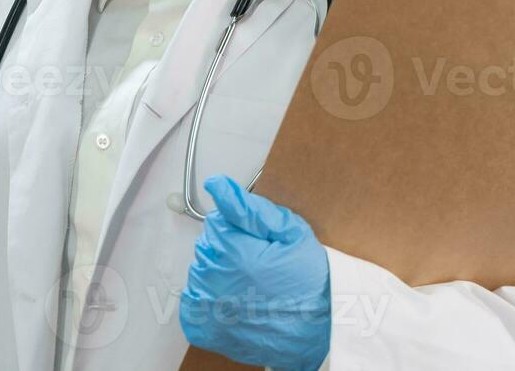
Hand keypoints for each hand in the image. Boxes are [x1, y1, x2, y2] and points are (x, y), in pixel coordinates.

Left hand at [180, 175, 330, 370]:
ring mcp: (206, 306)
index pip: (217, 221)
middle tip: (260, 266)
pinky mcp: (203, 327)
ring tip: (252, 286)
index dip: (241, 230)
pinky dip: (208, 299)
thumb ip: (249, 208)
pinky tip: (235, 301)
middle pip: (208, 245)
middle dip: (229, 249)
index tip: (260, 245)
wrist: (322, 330)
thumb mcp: (291, 233)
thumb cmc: (310, 282)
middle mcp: (213, 279)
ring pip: (201, 270)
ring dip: (220, 273)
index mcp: (232, 251)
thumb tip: (217, 184)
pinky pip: (192, 301)